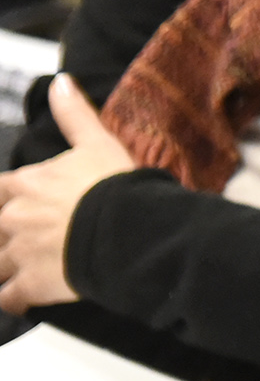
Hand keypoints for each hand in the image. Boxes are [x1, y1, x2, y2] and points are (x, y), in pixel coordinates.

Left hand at [0, 76, 141, 311]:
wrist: (125, 228)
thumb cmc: (112, 186)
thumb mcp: (96, 143)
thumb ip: (74, 114)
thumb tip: (60, 81)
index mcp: (23, 185)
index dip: (1, 199)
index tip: (8, 207)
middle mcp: (13, 219)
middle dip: (2, 234)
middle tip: (16, 236)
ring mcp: (18, 253)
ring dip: (1, 266)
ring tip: (13, 268)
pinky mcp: (29, 285)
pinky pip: (7, 297)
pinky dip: (10, 299)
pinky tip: (18, 299)